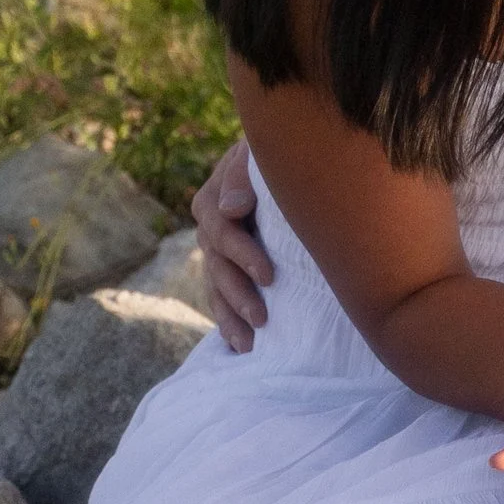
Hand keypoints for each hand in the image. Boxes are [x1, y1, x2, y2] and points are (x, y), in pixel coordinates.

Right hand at [192, 140, 273, 351]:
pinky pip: (222, 301)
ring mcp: (218, 254)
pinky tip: (241, 348)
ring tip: (249, 342)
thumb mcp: (261, 155)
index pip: (220, 231)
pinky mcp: (231, 272)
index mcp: (212, 200)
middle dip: (238, 295)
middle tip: (262, 318)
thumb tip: (231, 209)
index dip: (242, 254)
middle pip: (217, 267)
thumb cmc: (280, 156)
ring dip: (231, 317)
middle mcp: (210, 230)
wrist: (293, 164)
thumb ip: (243, 176)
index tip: (268, 275)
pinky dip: (230, 323)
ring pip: (217, 289)